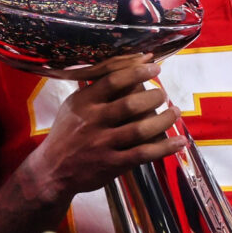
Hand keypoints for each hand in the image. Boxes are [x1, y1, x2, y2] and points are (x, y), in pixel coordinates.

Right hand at [26, 53, 184, 203]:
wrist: (51, 171)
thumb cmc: (69, 131)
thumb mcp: (76, 104)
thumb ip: (101, 85)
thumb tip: (136, 60)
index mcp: (83, 102)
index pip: (113, 81)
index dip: (137, 71)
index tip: (155, 66)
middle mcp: (92, 122)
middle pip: (130, 104)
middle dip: (154, 96)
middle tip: (163, 93)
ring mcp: (102, 144)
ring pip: (140, 129)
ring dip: (164, 119)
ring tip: (174, 111)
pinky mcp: (112, 164)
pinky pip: (144, 153)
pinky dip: (165, 147)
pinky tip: (180, 141)